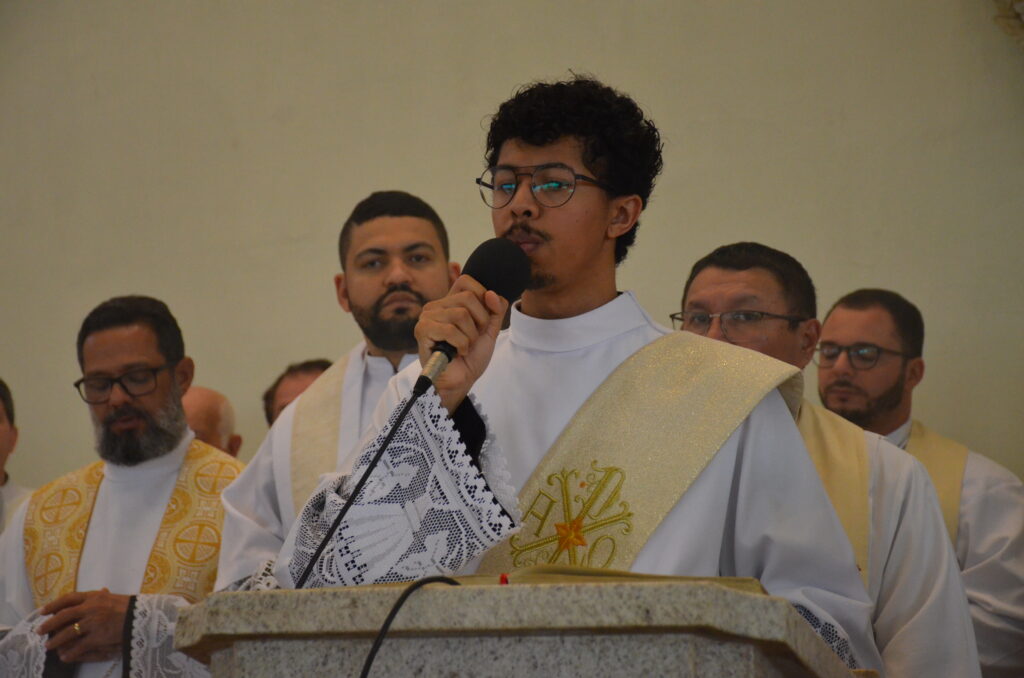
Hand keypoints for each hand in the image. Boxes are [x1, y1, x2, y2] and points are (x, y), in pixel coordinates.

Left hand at [37, 588, 129, 663]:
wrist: (142, 618)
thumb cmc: (130, 607)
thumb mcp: (115, 597)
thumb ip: (104, 596)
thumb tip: (102, 590)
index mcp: (94, 596)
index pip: (69, 598)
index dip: (53, 605)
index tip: (42, 611)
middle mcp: (91, 607)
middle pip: (64, 615)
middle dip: (49, 624)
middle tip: (39, 631)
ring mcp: (93, 622)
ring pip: (68, 632)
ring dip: (56, 640)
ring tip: (48, 646)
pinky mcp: (98, 636)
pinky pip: (80, 646)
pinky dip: (71, 653)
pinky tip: (65, 657)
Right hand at [414, 274, 507, 411]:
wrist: (461, 380)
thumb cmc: (471, 356)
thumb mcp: (490, 330)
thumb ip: (495, 310)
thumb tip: (491, 293)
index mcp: (450, 301)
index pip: (466, 282)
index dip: (482, 297)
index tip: (483, 320)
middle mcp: (437, 306)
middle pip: (468, 298)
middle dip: (480, 321)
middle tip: (474, 338)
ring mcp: (427, 317)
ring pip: (461, 314)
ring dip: (470, 336)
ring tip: (465, 347)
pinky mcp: (423, 330)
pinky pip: (450, 330)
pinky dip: (462, 344)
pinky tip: (458, 352)